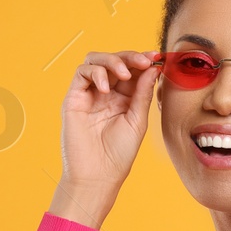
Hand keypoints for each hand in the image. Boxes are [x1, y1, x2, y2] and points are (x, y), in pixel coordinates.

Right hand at [58, 49, 160, 193]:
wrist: (98, 174)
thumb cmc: (119, 153)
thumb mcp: (137, 119)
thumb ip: (142, 93)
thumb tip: (153, 68)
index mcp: (124, 97)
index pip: (132, 70)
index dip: (142, 60)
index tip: (156, 56)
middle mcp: (106, 93)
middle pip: (114, 61)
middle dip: (130, 56)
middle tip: (144, 60)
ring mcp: (89, 94)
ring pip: (95, 60)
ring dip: (112, 61)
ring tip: (124, 74)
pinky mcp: (74, 98)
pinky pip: (81, 73)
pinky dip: (95, 73)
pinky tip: (107, 89)